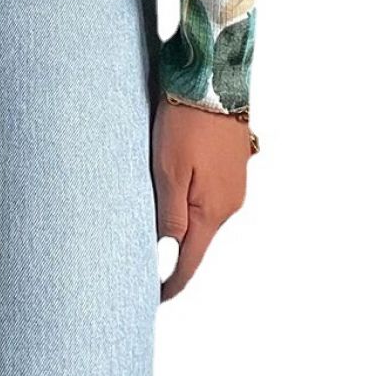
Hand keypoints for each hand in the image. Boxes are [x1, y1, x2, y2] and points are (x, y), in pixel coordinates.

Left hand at [151, 97, 252, 300]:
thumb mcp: (169, 170)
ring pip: (202, 214)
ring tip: (152, 218)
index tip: (153, 297)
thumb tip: (169, 257)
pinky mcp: (233, 165)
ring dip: (180, 220)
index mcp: (212, 211)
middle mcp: (229, 203)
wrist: (213, 78)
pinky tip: (173, 185)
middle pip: (196, 239)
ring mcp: (234, 183)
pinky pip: (208, 193)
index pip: (191, 261)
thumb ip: (170, 216)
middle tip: (141, 256)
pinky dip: (190, 198)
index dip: (172, 283)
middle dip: (173, 250)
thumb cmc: (186, 121)